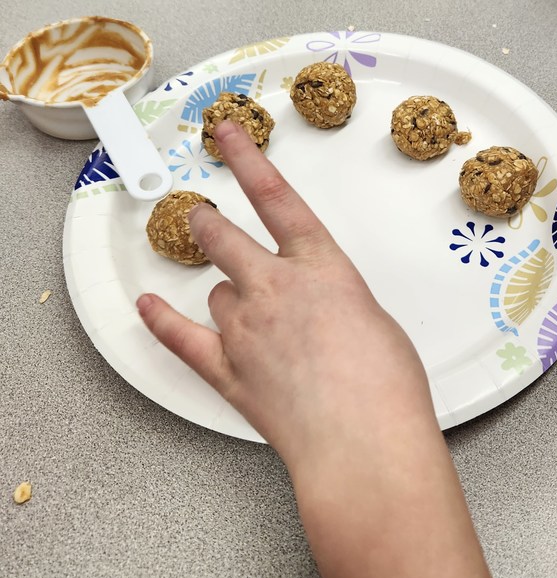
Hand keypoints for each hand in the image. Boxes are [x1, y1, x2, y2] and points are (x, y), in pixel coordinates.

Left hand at [137, 120, 435, 473]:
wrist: (365, 442)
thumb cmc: (386, 386)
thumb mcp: (377, 319)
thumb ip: (339, 300)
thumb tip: (326, 309)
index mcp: (321, 266)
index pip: (275, 196)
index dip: (247, 158)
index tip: (228, 134)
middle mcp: (276, 287)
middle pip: (225, 238)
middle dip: (211, 224)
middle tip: (205, 217)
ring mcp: (246, 328)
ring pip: (217, 292)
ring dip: (225, 292)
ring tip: (243, 307)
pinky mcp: (228, 371)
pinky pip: (182, 339)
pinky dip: (162, 323)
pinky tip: (148, 309)